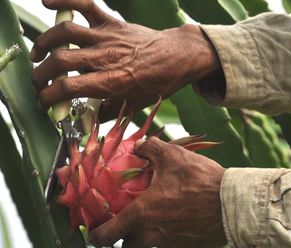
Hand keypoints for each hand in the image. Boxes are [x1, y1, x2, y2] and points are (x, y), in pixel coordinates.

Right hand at [31, 0, 220, 116]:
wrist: (177, 57)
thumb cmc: (158, 82)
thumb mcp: (134, 105)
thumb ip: (106, 112)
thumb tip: (84, 119)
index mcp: (113, 82)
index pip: (68, 88)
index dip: (48, 97)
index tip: (44, 102)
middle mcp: (106, 58)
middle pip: (60, 61)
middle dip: (41, 74)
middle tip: (39, 82)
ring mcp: (107, 37)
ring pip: (65, 33)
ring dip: (44, 42)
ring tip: (39, 54)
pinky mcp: (111, 23)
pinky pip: (85, 4)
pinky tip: (48, 2)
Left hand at [89, 137, 226, 247]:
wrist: (233, 202)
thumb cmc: (200, 180)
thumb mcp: (173, 155)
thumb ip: (151, 148)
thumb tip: (140, 146)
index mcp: (143, 214)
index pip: (107, 236)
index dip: (96, 235)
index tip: (96, 231)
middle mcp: (154, 234)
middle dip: (125, 239)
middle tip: (132, 224)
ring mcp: (172, 244)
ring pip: (151, 246)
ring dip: (150, 235)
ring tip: (162, 215)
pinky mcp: (188, 247)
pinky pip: (172, 244)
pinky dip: (171, 234)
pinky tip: (182, 217)